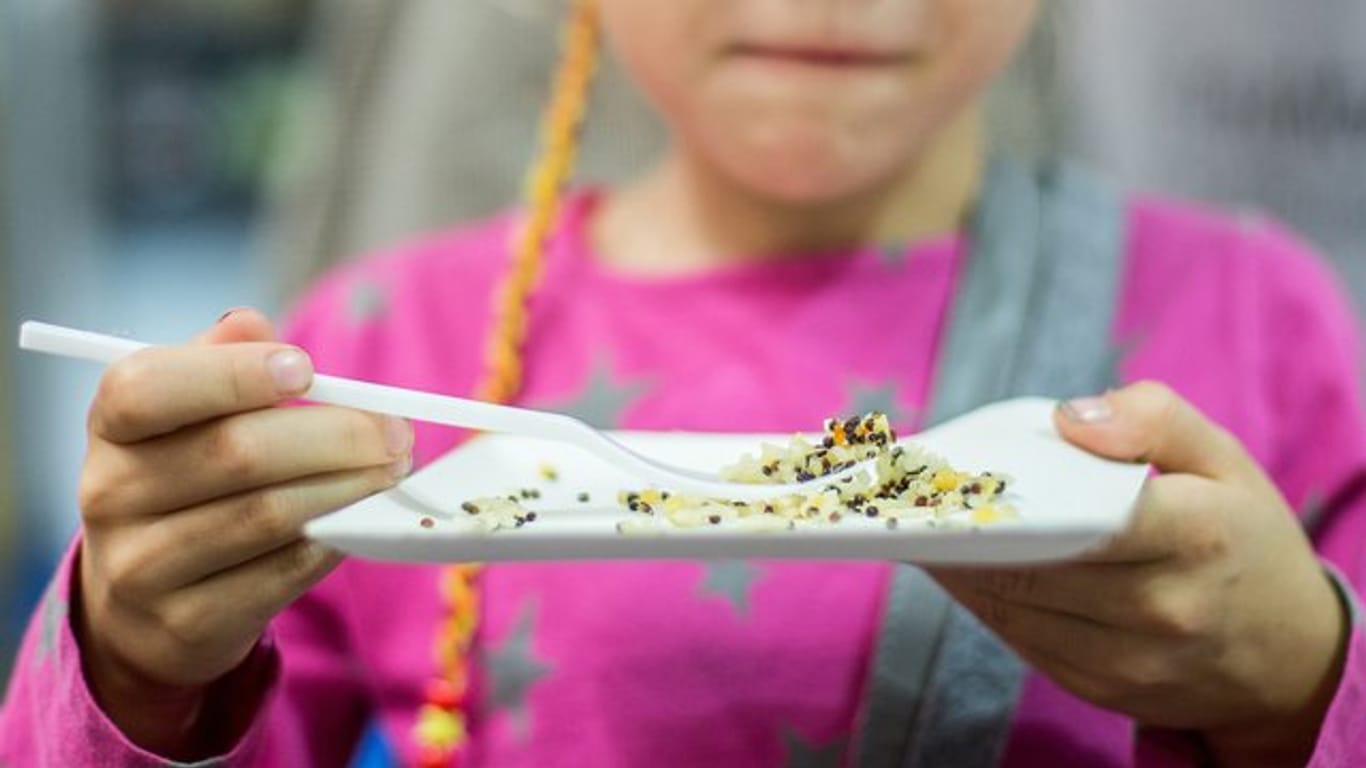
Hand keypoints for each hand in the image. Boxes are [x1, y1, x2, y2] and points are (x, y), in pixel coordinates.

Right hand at [75, 309, 412, 755]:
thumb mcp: (189, 415)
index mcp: (112, 427)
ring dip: (349, 487)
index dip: (232, 373)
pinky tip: (363, 516)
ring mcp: (142, 567)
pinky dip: (335, 538)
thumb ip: (220, 363)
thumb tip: (254, 323)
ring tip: (394, 469)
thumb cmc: (188, 481)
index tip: (307, 369)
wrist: (148, 605)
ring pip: (268, 514)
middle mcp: (111, 495)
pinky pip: (283, 572)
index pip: (147, 387)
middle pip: (234, 452)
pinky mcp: (188, 622)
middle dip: (334, 435)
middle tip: (394, 430)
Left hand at [931, 382, 1348, 765]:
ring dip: (957, 568)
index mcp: (1199, 534)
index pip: (1091, 514)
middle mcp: (1166, 608)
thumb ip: (1152, 419)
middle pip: (1033, 566)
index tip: (950, 473)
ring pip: (1014, 608)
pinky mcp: (1104, 692)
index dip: (1011, 497)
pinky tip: (956, 566)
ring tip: (918, 525)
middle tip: (909, 495)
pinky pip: (1021, 641)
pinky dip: (982, 601)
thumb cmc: (1241, 537)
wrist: (1289, 653)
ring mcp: (1133, 662)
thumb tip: (1069, 416)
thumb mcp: (1221, 459)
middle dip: (962, 531)